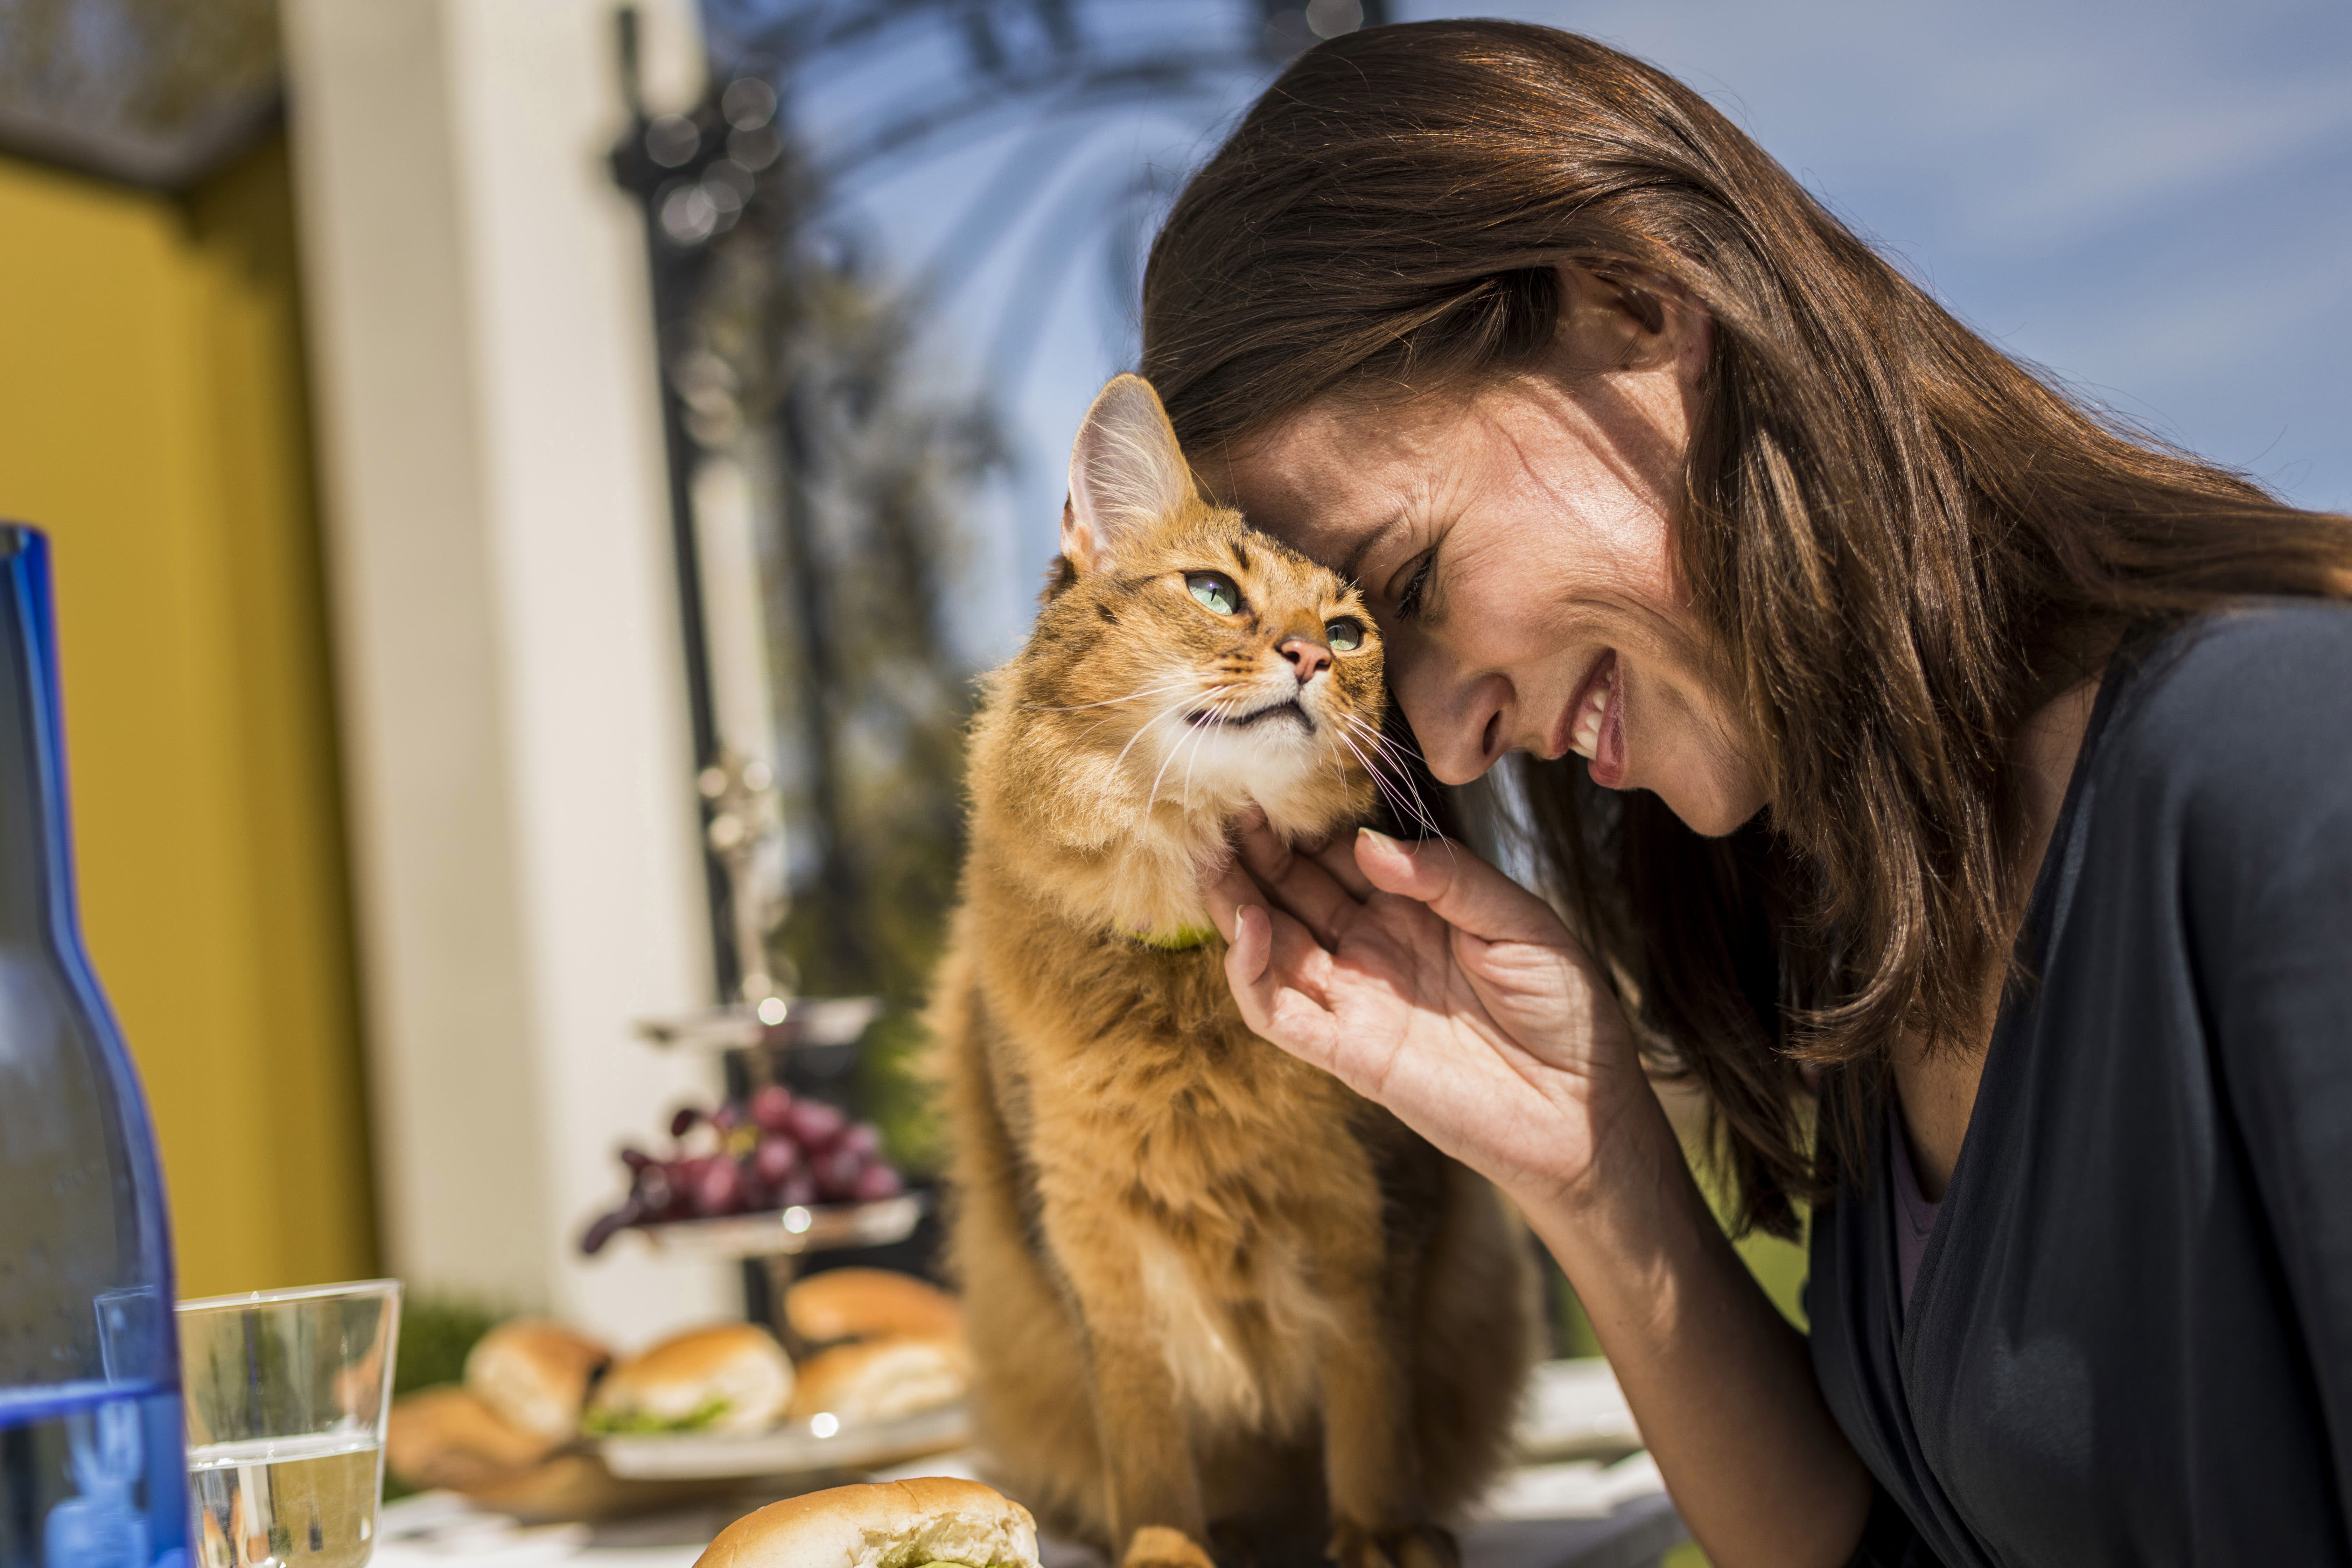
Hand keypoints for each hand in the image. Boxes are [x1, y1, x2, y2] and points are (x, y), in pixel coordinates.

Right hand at [1203, 817, 1649, 1203]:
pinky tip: (1246, 928)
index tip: (1270, 775)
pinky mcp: (1348, 1052)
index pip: (1340, 853)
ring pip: (1272, 944)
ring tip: (1207, 854)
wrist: (1587, 1110)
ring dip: (1234, 901)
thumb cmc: (1567, 1009)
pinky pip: (1280, 1012)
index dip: (1305, 820)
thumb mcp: (1520, 920)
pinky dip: (1251, 972)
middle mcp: (1373, 946)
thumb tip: (1368, 843)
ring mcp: (1355, 998)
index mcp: (1413, 906)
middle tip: (1219, 803)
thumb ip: (1448, 876)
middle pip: (1293, 890)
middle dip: (1255, 849)